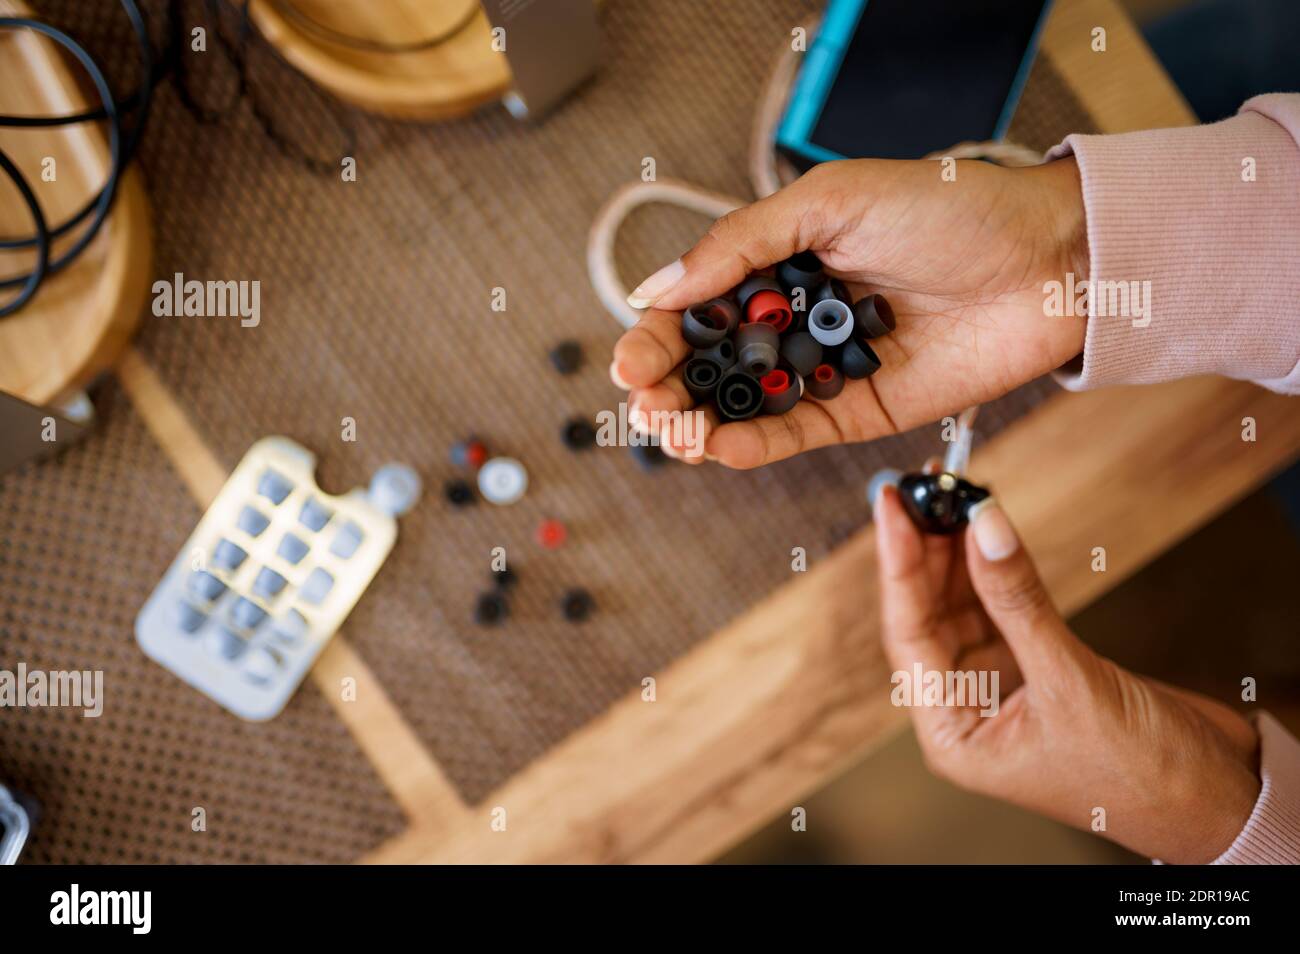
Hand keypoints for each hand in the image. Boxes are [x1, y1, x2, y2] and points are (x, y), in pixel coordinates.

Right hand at [610, 157, 1088, 466]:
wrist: (1049, 261)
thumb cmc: (949, 210)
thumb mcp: (834, 200)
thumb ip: (742, 242)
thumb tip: (655, 286)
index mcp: (779, 261)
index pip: (696, 304)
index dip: (656, 336)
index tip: (629, 361)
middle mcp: (794, 317)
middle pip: (708, 361)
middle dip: (666, 386)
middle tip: (643, 402)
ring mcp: (822, 368)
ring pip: (741, 405)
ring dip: (696, 422)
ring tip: (670, 428)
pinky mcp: (857, 412)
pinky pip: (791, 435)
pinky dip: (750, 446)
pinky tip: (716, 447)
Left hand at [873, 481, 1260, 863]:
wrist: (1216, 799)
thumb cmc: (1140, 774)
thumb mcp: (1070, 682)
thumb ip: (1020, 601)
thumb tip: (983, 525)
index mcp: (952, 735)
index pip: (906, 635)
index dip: (897, 565)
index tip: (892, 505)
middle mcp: (965, 710)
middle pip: (927, 615)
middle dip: (924, 549)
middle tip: (922, 484)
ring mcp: (999, 687)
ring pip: (962, 607)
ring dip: (956, 552)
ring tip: (951, 493)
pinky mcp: (1036, 668)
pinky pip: (1001, 608)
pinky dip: (994, 569)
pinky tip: (984, 528)